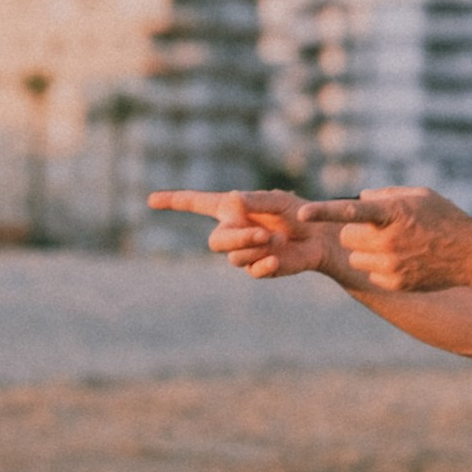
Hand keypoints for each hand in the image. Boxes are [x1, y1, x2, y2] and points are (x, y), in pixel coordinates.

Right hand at [148, 188, 346, 279]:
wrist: (321, 239)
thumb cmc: (299, 213)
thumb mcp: (278, 202)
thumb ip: (255, 201)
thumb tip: (231, 200)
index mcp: (232, 210)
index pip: (196, 204)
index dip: (173, 202)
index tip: (150, 200)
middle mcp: (233, 231)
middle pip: (215, 241)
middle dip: (237, 238)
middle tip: (262, 233)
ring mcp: (244, 252)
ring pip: (233, 257)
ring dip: (254, 247)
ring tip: (277, 240)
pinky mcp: (259, 268)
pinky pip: (252, 270)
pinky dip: (263, 263)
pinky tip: (277, 257)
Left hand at [330, 188, 471, 294]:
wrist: (471, 254)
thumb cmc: (444, 218)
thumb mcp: (419, 195)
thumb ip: (385, 195)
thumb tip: (358, 199)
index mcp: (393, 213)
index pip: (351, 212)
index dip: (323, 212)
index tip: (301, 214)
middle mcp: (389, 241)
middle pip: (348, 236)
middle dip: (357, 232)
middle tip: (379, 229)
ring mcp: (391, 265)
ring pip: (356, 257)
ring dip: (366, 250)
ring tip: (394, 245)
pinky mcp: (395, 283)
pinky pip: (370, 273)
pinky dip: (380, 267)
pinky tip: (404, 260)